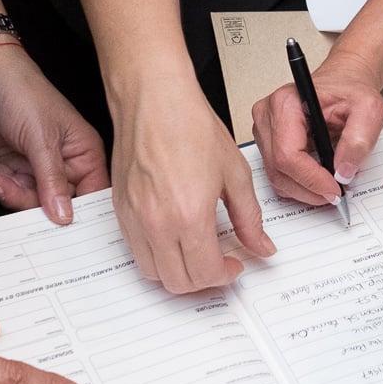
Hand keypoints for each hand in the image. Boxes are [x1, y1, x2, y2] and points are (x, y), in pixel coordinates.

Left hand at [0, 40, 108, 224]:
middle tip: (1, 184)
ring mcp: (33, 165)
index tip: (58, 230)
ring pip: (18, 196)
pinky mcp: (8, 164)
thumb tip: (65, 218)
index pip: (90, 195)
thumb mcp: (41, 140)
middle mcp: (61, 163)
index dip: (78, 214)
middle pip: (48, 203)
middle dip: (19, 195)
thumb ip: (52, 182)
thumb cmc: (24, 93)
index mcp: (83, 154)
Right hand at [111, 72, 275, 292]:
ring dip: (178, 273)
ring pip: (152, 273)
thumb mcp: (235, 174)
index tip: (235, 264)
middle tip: (220, 264)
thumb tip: (262, 247)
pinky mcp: (120, 210)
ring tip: (197, 253)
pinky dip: (157, 256)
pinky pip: (136, 252)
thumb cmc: (191, 126)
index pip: (205, 273)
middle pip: (177, 283)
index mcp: (189, 215)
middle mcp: (156, 223)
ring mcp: (134, 218)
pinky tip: (175, 237)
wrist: (154, 100)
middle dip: (203, 281)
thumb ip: (250, 218)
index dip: (225, 276)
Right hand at [249, 51, 382, 205]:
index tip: (335, 189)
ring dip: (305, 190)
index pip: (288, 155)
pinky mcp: (267, 142)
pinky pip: (278, 174)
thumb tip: (344, 172)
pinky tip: (318, 179)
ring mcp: (264, 130)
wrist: (343, 82)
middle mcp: (268, 115)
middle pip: (278, 170)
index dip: (312, 179)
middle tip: (337, 193)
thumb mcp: (369, 109)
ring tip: (330, 185)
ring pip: (276, 177)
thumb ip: (359, 139)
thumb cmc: (351, 90)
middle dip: (310, 189)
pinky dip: (299, 184)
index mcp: (286, 103)